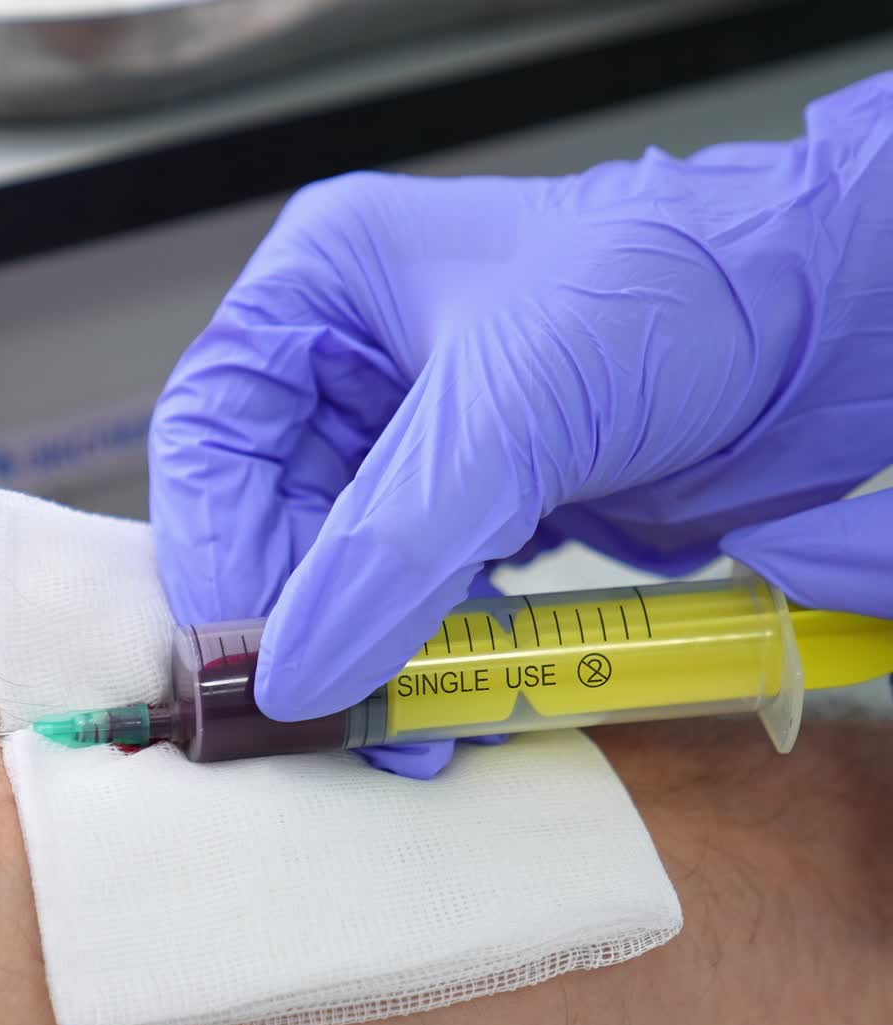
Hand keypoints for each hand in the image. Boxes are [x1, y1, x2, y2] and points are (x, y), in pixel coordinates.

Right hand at [150, 74, 892, 777]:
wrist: (825, 335)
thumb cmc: (684, 293)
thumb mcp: (518, 407)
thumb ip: (393, 547)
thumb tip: (294, 671)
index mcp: (325, 288)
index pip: (212, 431)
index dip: (216, 546)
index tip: (244, 650)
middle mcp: (350, 363)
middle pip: (266, 514)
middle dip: (295, 619)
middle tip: (325, 711)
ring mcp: (408, 440)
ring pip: (334, 569)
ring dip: (360, 653)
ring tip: (404, 723)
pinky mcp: (466, 503)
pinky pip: (404, 595)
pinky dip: (419, 654)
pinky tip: (452, 695)